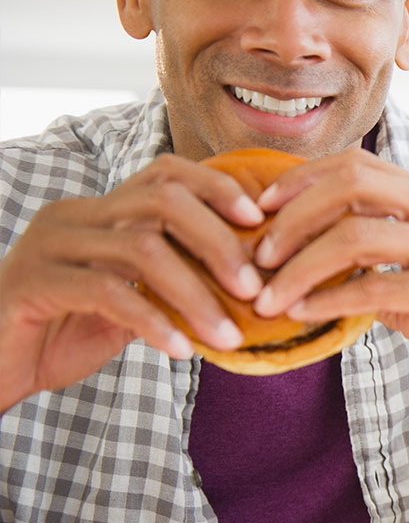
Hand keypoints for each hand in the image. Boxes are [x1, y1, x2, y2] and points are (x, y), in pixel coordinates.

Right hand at [0, 154, 263, 411]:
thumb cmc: (62, 333)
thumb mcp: (129, 302)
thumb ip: (171, 284)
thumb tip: (244, 283)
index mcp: (98, 210)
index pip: (166, 173)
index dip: (217, 188)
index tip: (259, 221)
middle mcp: (74, 215)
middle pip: (163, 201)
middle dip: (218, 243)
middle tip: (253, 289)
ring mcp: (50, 244)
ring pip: (142, 248)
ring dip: (196, 294)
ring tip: (230, 334)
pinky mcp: (34, 282)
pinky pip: (108, 293)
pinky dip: (154, 321)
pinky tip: (182, 349)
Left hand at [249, 147, 408, 416]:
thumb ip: (374, 263)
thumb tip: (306, 259)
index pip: (358, 165)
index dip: (302, 181)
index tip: (261, 211)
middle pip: (352, 184)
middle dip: (293, 217)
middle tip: (259, 255)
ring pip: (356, 236)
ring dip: (300, 267)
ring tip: (268, 296)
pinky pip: (376, 288)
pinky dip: (329, 301)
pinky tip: (302, 315)